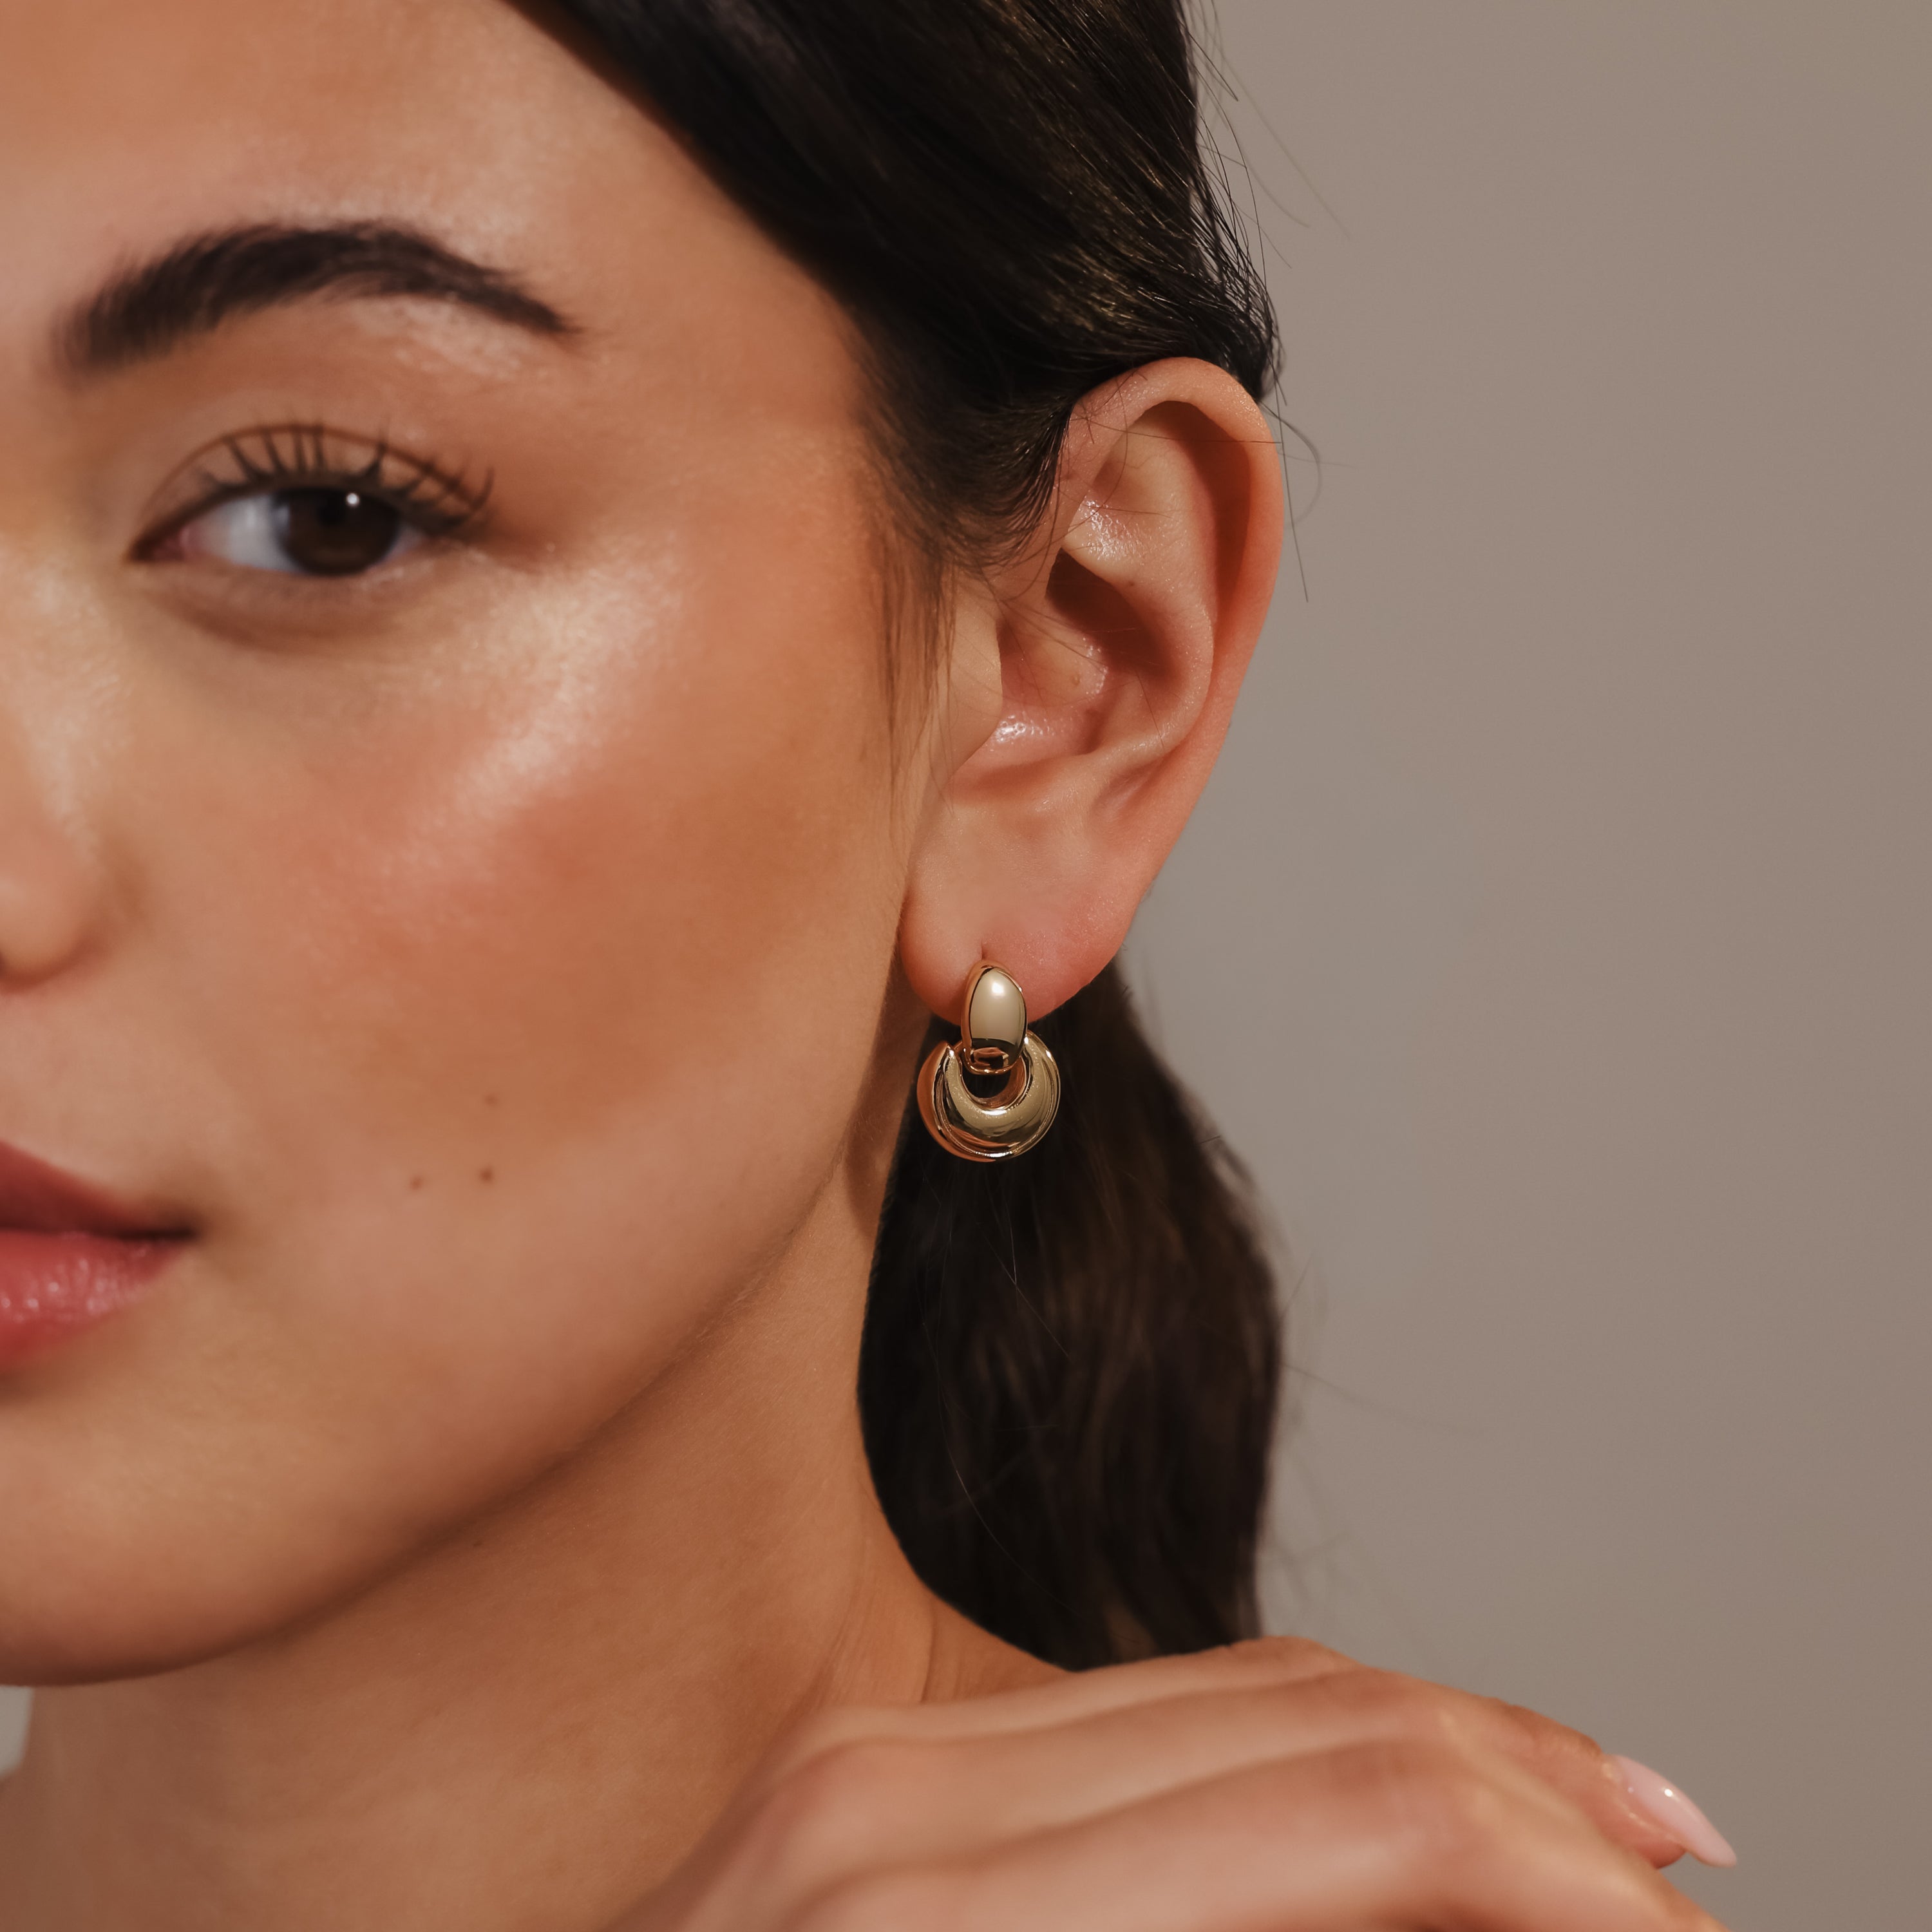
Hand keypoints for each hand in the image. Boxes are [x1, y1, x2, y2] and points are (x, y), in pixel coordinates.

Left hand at [615, 1638, 1730, 1930]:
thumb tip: (1446, 1912)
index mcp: (943, 1920)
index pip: (1347, 1805)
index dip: (1550, 1858)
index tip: (1679, 1913)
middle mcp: (901, 1800)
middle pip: (1317, 1721)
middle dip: (1529, 1796)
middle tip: (1674, 1862)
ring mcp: (867, 1766)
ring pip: (1241, 1687)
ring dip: (1434, 1748)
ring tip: (1580, 1823)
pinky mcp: (863, 1761)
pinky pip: (1131, 1710)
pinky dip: (1295, 1747)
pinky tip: (1391, 1783)